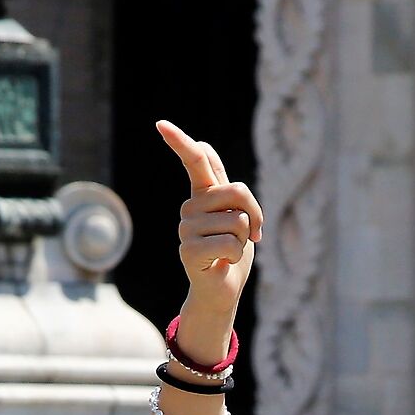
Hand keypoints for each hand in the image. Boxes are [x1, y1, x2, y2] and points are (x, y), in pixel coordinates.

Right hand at [158, 121, 261, 359]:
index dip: (180, 141)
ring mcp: (186, 228)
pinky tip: (222, 263)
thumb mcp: (237, 215)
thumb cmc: (232, 252)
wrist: (223, 290)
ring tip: (229, 250)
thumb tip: (203, 146)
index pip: (194, 160)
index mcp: (203, 195)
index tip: (160, 124)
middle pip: (238, 192)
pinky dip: (235, 257)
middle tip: (248, 235)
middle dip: (254, 215)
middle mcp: (190, 207)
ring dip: (244, 240)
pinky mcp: (189, 250)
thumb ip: (227, 186)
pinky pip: (229, 244)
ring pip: (237, 221)